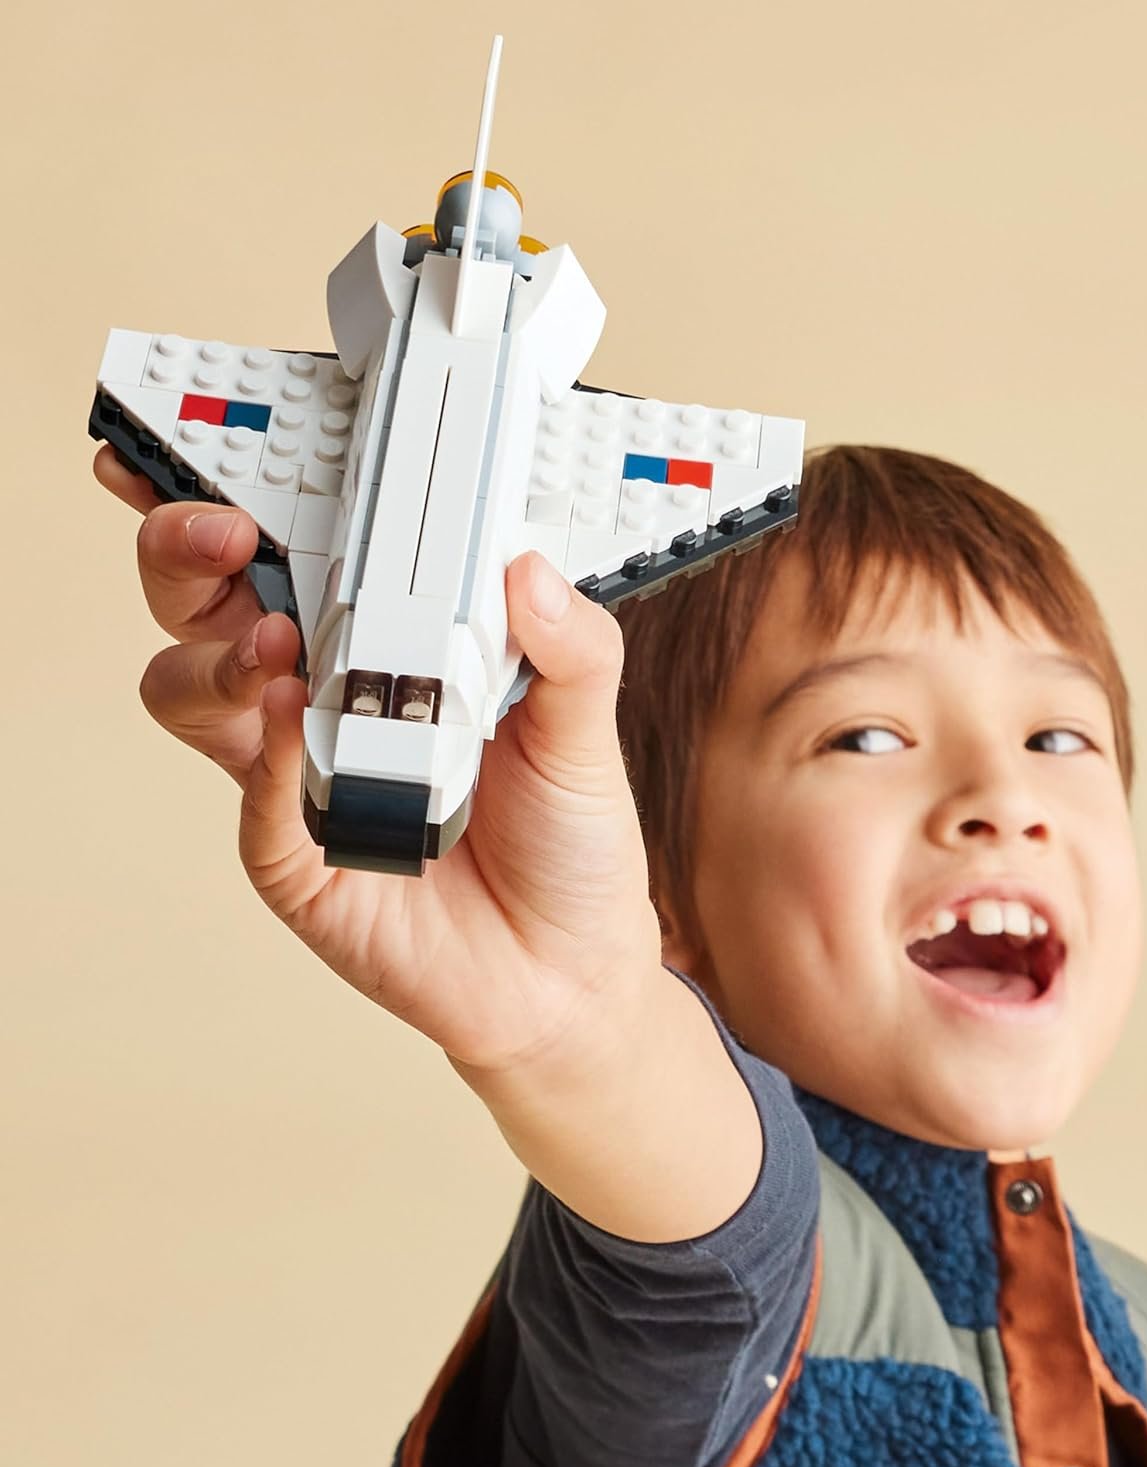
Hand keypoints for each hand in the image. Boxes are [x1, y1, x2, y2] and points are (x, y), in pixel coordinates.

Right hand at [94, 443, 661, 1076]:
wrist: (570, 971)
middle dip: (187, 549)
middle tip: (216, 525)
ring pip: (192, 690)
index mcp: (388, 645)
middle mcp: (325, 698)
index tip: (227, 444)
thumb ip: (570, 648)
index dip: (250, 496)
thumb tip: (530, 566)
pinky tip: (294, 719)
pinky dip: (263, 752)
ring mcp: (297, 775)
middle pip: (208, 603)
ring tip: (280, 642)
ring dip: (218, 651)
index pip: (299, 553)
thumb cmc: (567, 837)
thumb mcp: (586, 727)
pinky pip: (251, 796)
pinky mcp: (295, 857)